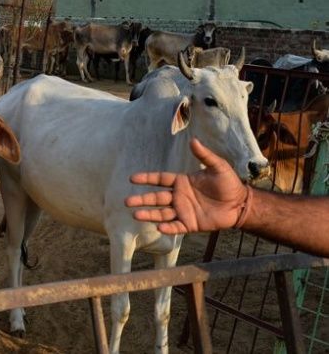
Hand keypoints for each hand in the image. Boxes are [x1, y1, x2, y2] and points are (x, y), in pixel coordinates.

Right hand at [125, 138, 247, 233]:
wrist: (241, 204)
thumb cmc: (230, 184)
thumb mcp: (218, 167)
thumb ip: (205, 155)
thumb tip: (193, 140)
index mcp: (182, 182)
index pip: (160, 179)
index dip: (146, 179)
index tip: (132, 178)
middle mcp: (179, 197)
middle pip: (156, 198)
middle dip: (141, 200)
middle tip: (127, 201)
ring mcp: (183, 211)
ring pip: (161, 213)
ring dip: (149, 214)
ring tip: (135, 215)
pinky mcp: (190, 224)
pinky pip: (175, 226)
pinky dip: (167, 228)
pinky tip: (158, 227)